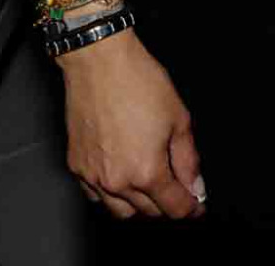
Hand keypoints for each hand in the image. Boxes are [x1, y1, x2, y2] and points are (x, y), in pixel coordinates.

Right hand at [59, 30, 205, 219]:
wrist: (100, 63)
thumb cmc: (139, 83)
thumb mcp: (179, 119)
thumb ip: (189, 159)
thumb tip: (195, 186)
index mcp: (147, 172)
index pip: (173, 208)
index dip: (191, 208)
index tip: (197, 204)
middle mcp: (118, 182)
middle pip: (149, 212)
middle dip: (168, 204)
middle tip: (178, 189)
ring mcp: (93, 176)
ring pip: (120, 211)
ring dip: (140, 206)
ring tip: (151, 186)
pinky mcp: (77, 166)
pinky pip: (95, 196)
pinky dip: (112, 196)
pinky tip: (123, 179)